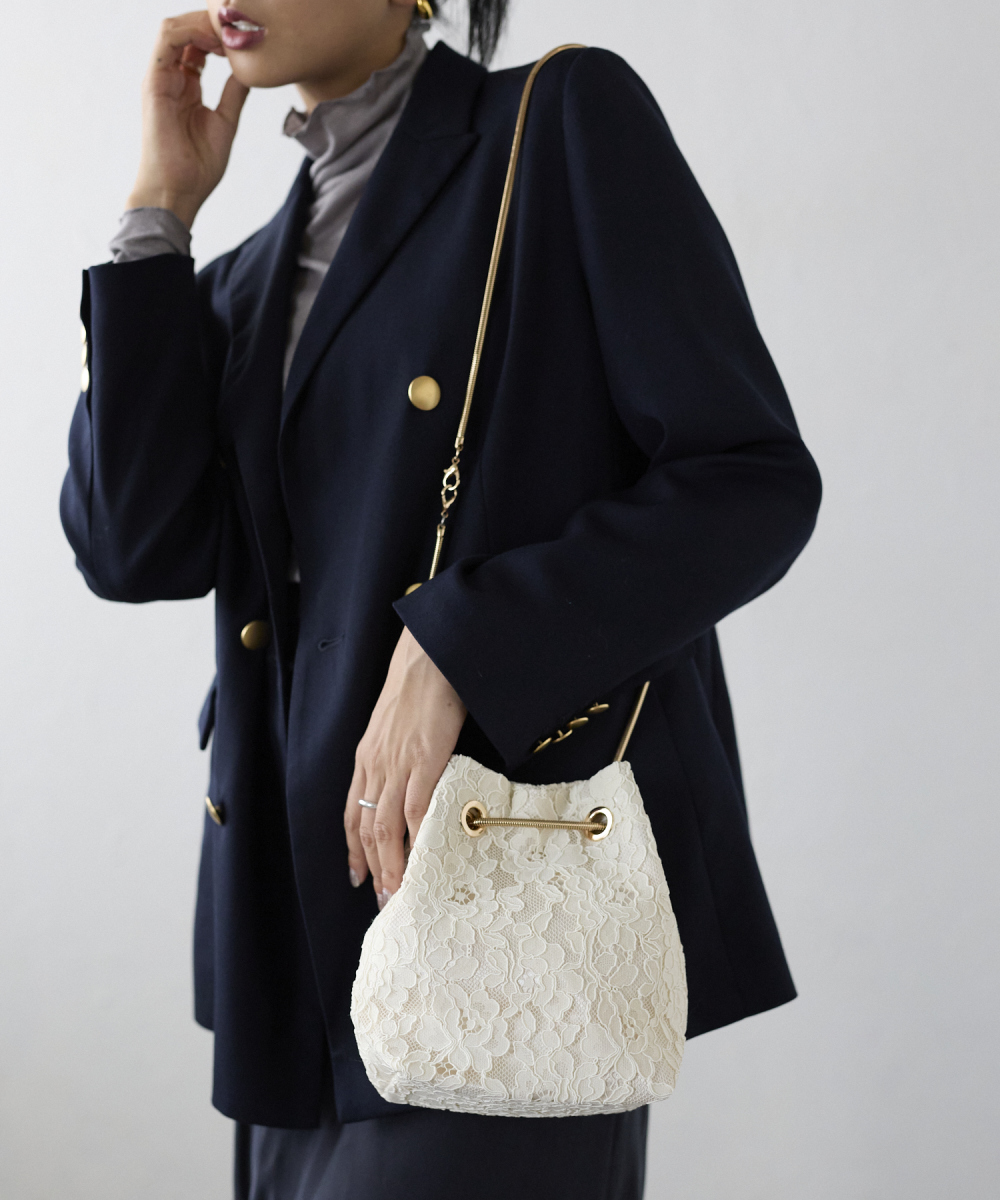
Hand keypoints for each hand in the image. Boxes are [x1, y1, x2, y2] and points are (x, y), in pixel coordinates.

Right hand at [126, 12, 248, 228]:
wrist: (178, 191)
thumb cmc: (198, 167)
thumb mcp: (225, 122)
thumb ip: (233, 93)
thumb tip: (249, 70)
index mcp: (186, 85)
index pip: (198, 43)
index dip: (220, 34)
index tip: (247, 36)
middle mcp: (170, 76)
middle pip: (185, 29)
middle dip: (212, 21)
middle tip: (240, 24)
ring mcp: (160, 77)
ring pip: (173, 27)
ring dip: (202, 22)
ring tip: (229, 31)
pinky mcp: (154, 82)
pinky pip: (167, 40)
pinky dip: (191, 31)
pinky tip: (216, 41)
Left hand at [345, 627, 466, 906]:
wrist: (429, 656)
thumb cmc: (419, 684)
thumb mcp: (395, 723)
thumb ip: (396, 751)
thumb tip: (410, 773)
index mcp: (367, 756)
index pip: (352, 813)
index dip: (354, 849)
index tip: (358, 876)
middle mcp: (374, 765)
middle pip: (366, 829)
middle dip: (372, 869)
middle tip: (382, 900)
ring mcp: (397, 765)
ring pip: (385, 829)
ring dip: (390, 865)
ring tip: (398, 893)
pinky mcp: (424, 761)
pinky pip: (416, 811)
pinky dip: (415, 841)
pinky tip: (420, 861)